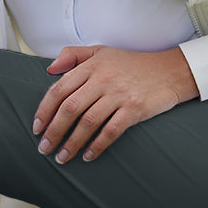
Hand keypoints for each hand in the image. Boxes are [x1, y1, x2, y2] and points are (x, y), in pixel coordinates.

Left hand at [32, 45, 198, 163]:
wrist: (170, 71)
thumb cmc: (132, 64)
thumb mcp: (102, 51)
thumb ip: (73, 55)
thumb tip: (49, 70)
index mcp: (91, 65)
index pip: (59, 89)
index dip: (44, 110)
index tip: (37, 127)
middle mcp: (103, 79)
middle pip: (70, 108)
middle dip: (54, 131)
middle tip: (44, 148)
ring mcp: (119, 94)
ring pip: (88, 122)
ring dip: (72, 143)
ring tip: (62, 157)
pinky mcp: (135, 109)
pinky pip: (111, 131)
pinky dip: (97, 146)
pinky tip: (88, 155)